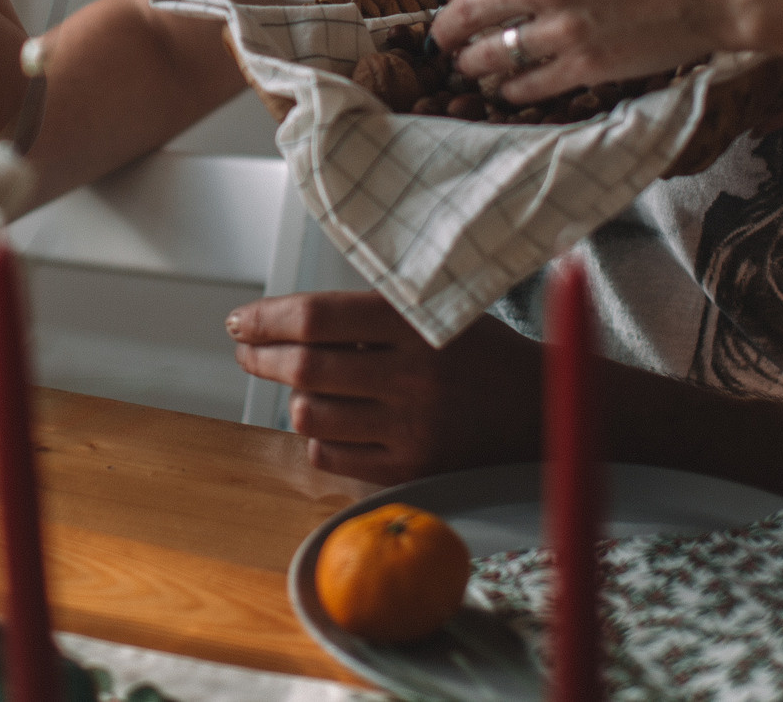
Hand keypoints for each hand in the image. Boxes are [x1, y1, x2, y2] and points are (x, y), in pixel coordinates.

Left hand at [227, 292, 540, 481]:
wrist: (542, 411)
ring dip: (290, 398)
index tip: (241, 320)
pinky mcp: (410, 470)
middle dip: (260, 357)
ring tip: (296, 385)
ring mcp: (411, 428)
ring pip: (310, 415)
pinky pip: (331, 456)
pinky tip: (328, 421)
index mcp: (414, 324)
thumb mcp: (433, 313)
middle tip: (246, 351)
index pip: (318, 317)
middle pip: (304, 367)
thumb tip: (286, 320)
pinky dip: (317, 437)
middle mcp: (411, 376)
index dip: (267, 317)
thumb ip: (369, 315)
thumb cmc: (479, 354)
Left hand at [429, 0, 777, 102]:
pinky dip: (508, 90)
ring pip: (488, 53)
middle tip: (441, 39)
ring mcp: (563, 26)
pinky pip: (525, 85)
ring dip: (470, 63)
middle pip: (464, 10)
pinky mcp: (585, 65)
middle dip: (445, 29)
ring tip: (467, 67)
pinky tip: (507, 89)